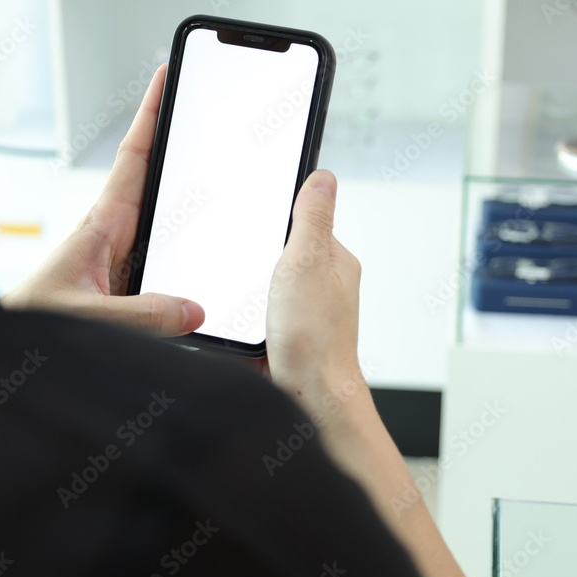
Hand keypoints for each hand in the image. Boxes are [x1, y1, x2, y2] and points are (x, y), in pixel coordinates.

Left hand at [0, 65, 204, 336]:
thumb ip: (141, 315)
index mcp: (101, 227)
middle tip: (208, 112)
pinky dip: (190, 248)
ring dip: (190, 199)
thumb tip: (195, 308)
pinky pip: (167, 259)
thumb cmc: (31, 324)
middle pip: (155, 180)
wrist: (7, 349)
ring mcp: (122, 260)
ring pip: (164, 221)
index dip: (150, 115)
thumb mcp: (89, 318)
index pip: (132, 158)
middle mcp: (114, 237)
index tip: (167, 79)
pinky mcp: (128, 286)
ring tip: (222, 177)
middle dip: (181, 143)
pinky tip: (209, 255)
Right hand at [264, 169, 369, 423]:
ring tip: (246, 299)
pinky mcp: (285, 333)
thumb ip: (312, 219)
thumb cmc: (316, 339)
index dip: (277, 216)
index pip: (304, 221)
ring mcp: (305, 310)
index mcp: (336, 261)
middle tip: (248, 268)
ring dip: (248, 289)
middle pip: (280, 252)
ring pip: (265, 284)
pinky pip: (258, 312)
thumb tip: (323, 178)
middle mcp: (324, 285)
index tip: (256, 217)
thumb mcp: (307, 262)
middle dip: (257, 256)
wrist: (308, 398)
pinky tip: (241, 321)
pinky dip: (246, 314)